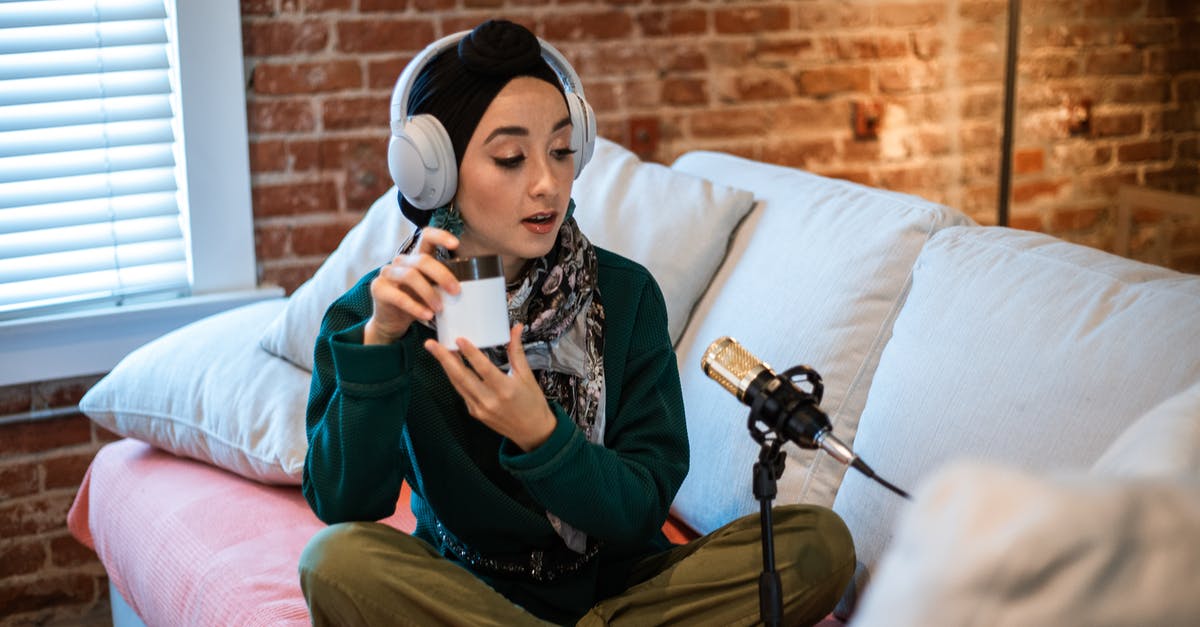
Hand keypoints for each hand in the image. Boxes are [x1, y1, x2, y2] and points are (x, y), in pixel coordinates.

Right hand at [364, 228, 459, 344]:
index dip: (440, 236)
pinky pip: (398, 296)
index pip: (426, 236)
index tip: (456, 244)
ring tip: (440, 308)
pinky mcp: (378, 288)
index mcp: (416, 257)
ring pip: (410, 276)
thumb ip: (444, 283)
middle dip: (442, 275)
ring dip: (429, 293)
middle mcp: (401, 261)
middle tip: (456, 291)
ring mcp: (388, 273)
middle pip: (422, 260)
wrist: (392, 321)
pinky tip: (426, 315)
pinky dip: (415, 307)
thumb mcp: (432, 289)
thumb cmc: (417, 301)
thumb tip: (474, 286)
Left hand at [423, 324, 556, 451]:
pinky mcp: (475, 413)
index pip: (483, 368)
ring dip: (446, 367)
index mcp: (505, 389)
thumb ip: (516, 351)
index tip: (459, 339)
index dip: (470, 353)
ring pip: (457, 384)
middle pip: (461, 377)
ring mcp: (480, 408)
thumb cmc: (533, 404)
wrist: (532, 432)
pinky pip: (462, 392)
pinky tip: (450, 366)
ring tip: (437, 351)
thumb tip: (515, 329)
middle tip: (431, 344)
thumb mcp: (527, 376)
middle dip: (444, 359)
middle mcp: (490, 400)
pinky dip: (455, 378)